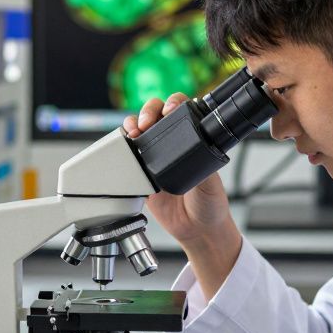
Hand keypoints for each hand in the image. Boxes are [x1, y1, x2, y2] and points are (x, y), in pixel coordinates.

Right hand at [124, 94, 241, 296]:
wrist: (196, 230)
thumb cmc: (210, 203)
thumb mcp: (211, 182)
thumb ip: (201, 165)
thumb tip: (191, 150)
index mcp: (193, 139)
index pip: (181, 110)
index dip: (172, 103)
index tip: (169, 110)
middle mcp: (172, 144)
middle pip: (155, 114)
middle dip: (147, 111)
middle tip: (146, 122)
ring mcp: (155, 156)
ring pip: (139, 129)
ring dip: (132, 124)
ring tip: (133, 132)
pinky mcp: (141, 173)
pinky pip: (128, 154)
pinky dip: (122, 146)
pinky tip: (125, 146)